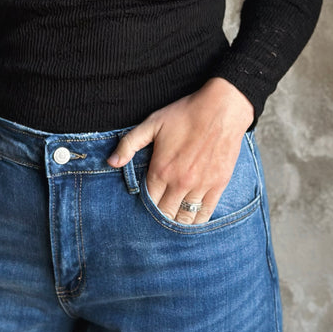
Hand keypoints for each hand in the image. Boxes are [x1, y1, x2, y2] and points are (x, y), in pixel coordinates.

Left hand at [107, 78, 253, 223]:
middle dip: (159, 216)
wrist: (221, 109)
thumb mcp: (152, 123)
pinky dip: (197, 221)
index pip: (148, 201)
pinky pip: (206, 213)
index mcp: (161, 170)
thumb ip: (129, 144)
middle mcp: (180, 183)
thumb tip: (111, 162)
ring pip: (185, 218)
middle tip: (157, 214)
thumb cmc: (185, 114)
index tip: (144, 205)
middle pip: (165, 214)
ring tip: (173, 218)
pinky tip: (192, 219)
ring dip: (177, 222)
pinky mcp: (218, 185)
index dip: (144, 205)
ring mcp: (200, 186)